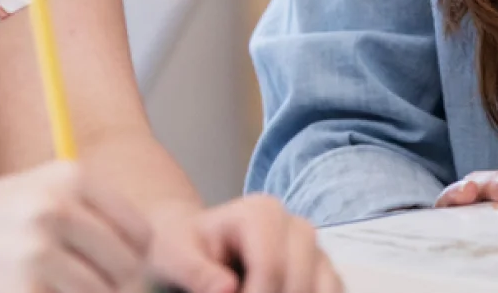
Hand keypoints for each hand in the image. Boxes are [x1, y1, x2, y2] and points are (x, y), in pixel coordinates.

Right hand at [0, 161, 150, 292]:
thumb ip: (91, 223)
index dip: (130, 262)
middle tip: (69, 286)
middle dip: (109, 289)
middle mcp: (57, 209)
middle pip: (126, 271)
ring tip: (42, 288)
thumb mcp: (38, 199)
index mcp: (69, 178)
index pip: (139, 234)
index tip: (108, 272)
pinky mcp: (23, 291)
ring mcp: (38, 254)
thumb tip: (144, 268)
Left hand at [149, 194, 341, 292]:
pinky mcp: (321, 273)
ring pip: (324, 290)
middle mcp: (296, 226)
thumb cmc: (181, 248)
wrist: (193, 247)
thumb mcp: (174, 256)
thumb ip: (196, 272)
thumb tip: (227, 290)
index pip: (270, 268)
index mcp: (262, 213)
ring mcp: (314, 250)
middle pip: (299, 283)